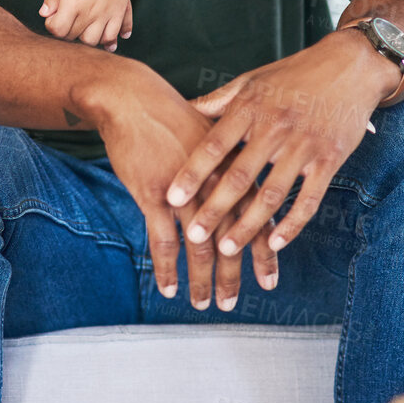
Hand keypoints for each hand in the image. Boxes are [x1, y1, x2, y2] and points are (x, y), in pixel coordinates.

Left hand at [40, 0, 135, 51]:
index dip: (51, 26)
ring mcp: (108, 12)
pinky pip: (115, 32)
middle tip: (64, 21)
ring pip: (95, 40)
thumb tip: (45, 14)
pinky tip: (106, 40)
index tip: (51, 17)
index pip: (58, 29)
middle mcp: (91, 12)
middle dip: (65, 32)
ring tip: (81, 29)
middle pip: (74, 36)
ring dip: (85, 38)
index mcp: (73, 2)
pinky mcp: (121, 9)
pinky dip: (110, 40)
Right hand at [72, 62, 277, 309]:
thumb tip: (245, 197)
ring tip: (203, 304)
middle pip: (232, 238)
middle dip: (233, 275)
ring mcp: (186, 190)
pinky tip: (169, 289)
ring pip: (200, 246)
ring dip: (202, 280)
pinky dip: (167, 268)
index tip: (269, 281)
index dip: (263, 252)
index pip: (257, 218)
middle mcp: (216, 182)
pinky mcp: (154, 194)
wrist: (134, 99)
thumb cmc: (172, 119)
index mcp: (234, 169)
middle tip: (232, 303)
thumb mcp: (212, 138)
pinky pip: (163, 241)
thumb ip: (231, 168)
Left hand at [166, 33, 394, 259]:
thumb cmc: (294, 73)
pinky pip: (309, 198)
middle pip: (239, 176)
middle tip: (194, 236)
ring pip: (272, 194)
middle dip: (214, 209)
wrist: (351, 64)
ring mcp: (304, 145)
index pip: (214, 146)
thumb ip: (218, 101)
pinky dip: (292, 224)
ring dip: (249, 226)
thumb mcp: (252, 80)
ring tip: (227, 249)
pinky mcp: (329, 159)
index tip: (171, 198)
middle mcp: (275, 127)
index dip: (192, 174)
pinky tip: (276, 243)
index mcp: (250, 107)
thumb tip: (182, 110)